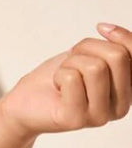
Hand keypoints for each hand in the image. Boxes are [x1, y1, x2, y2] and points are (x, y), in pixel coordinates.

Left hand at [0, 22, 131, 140]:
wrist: (25, 100)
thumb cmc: (60, 76)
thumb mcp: (92, 55)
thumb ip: (113, 47)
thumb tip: (109, 29)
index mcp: (129, 91)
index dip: (121, 35)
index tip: (101, 28)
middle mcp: (120, 108)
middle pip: (117, 57)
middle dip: (88, 49)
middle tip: (73, 62)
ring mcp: (99, 117)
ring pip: (95, 67)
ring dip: (71, 63)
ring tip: (63, 76)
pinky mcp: (76, 120)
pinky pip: (72, 78)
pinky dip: (59, 74)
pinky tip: (56, 89)